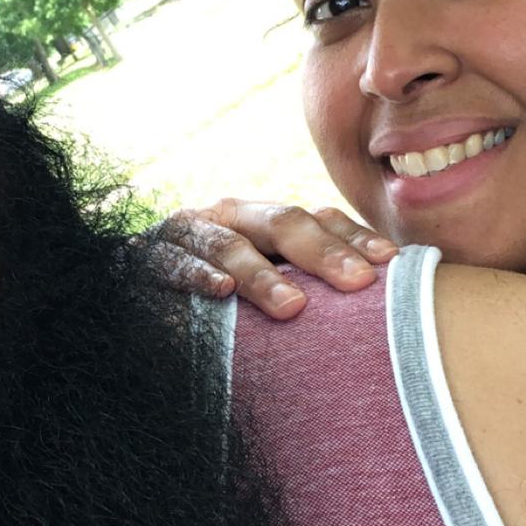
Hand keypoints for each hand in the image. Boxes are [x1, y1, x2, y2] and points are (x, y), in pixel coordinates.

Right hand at [146, 199, 397, 318]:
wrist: (136, 292)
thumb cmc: (218, 301)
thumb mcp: (268, 287)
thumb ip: (310, 289)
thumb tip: (386, 304)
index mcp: (266, 220)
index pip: (317, 218)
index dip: (353, 237)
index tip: (389, 263)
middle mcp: (231, 217)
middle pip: (282, 223)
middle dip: (323, 253)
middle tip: (358, 283)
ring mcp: (188, 234)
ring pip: (230, 246)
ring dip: (262, 276)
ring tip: (293, 307)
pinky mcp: (147, 258)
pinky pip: (173, 265)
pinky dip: (196, 277)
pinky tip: (219, 293)